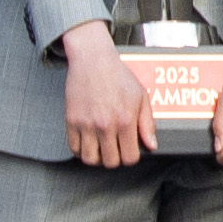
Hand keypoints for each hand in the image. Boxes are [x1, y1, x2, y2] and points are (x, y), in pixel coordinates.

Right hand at [57, 23, 152, 168]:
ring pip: (90, 159)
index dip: (131, 156)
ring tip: (101, 147)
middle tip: (115, 148)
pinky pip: (74, 148)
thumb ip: (147, 124)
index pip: (129, 158)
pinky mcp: (71, 121)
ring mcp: (86, 124)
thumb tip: (151, 146)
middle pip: (110, 162)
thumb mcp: (141, 96)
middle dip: (115, 158)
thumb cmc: (119, 76)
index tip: (129, 149)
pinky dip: (81, 150)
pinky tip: (88, 142)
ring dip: (97, 157)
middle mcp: (105, 125)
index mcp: (125, 120)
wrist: (93, 59)